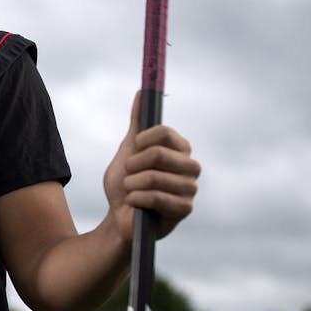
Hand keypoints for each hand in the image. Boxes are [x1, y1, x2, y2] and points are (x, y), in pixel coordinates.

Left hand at [102, 92, 200, 240]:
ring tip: (132, 191)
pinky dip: (135, 199)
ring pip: (153, 177)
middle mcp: (191, 167)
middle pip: (159, 153)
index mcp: (181, 150)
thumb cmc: (126, 184)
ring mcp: (190, 189)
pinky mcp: (184, 209)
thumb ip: (138, 123)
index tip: (133, 149)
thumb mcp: (128, 150)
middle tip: (129, 175)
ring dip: (132, 185)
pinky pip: (154, 197)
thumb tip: (141, 92)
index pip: (164, 132)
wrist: (119, 217)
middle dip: (133, 166)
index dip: (142, 140)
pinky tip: (134, 203)